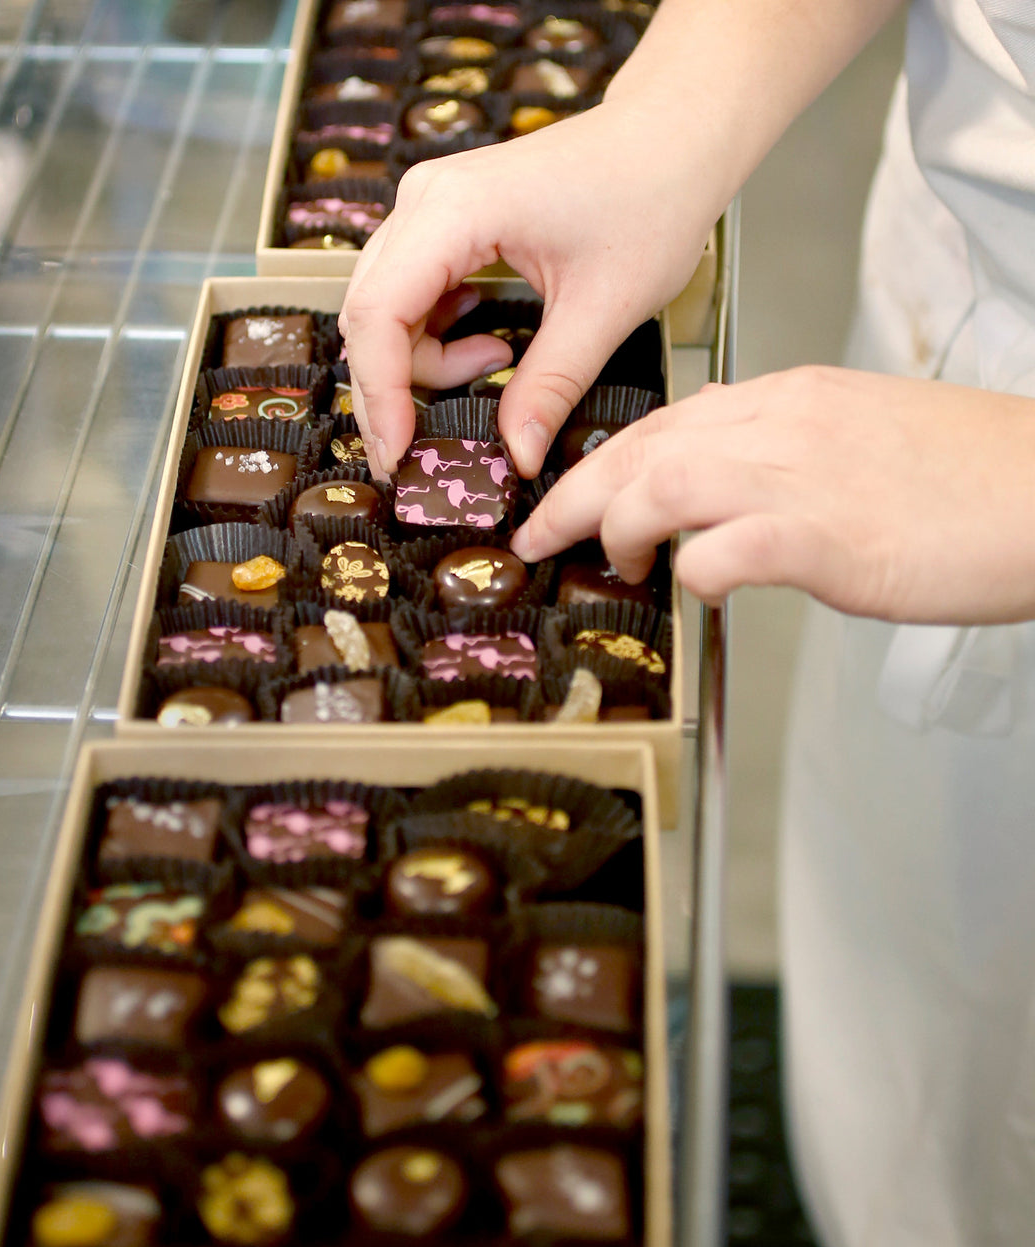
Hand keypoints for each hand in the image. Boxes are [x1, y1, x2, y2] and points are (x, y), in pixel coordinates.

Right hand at [339, 100, 718, 478]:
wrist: (674, 139)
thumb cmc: (650, 198)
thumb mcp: (604, 310)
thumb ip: (550, 387)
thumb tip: (515, 457)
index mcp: (455, 210)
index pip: (378, 313)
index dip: (380, 393)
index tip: (398, 454)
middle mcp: (426, 200)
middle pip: (369, 314)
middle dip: (391, 390)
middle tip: (419, 452)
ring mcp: (431, 207)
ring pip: (386, 309)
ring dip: (424, 363)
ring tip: (495, 366)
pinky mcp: (445, 221)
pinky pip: (411, 295)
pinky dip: (437, 338)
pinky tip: (491, 344)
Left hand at [510, 366, 1034, 624]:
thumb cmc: (968, 478)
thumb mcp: (860, 434)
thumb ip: (784, 442)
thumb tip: (720, 461)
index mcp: (793, 398)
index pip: (669, 420)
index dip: (604, 462)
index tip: (571, 497)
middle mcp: (786, 425)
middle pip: (645, 446)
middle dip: (576, 494)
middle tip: (539, 537)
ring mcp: (805, 478)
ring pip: (664, 483)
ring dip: (618, 527)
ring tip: (613, 565)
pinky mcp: (830, 538)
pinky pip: (727, 548)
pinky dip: (695, 572)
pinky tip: (700, 588)